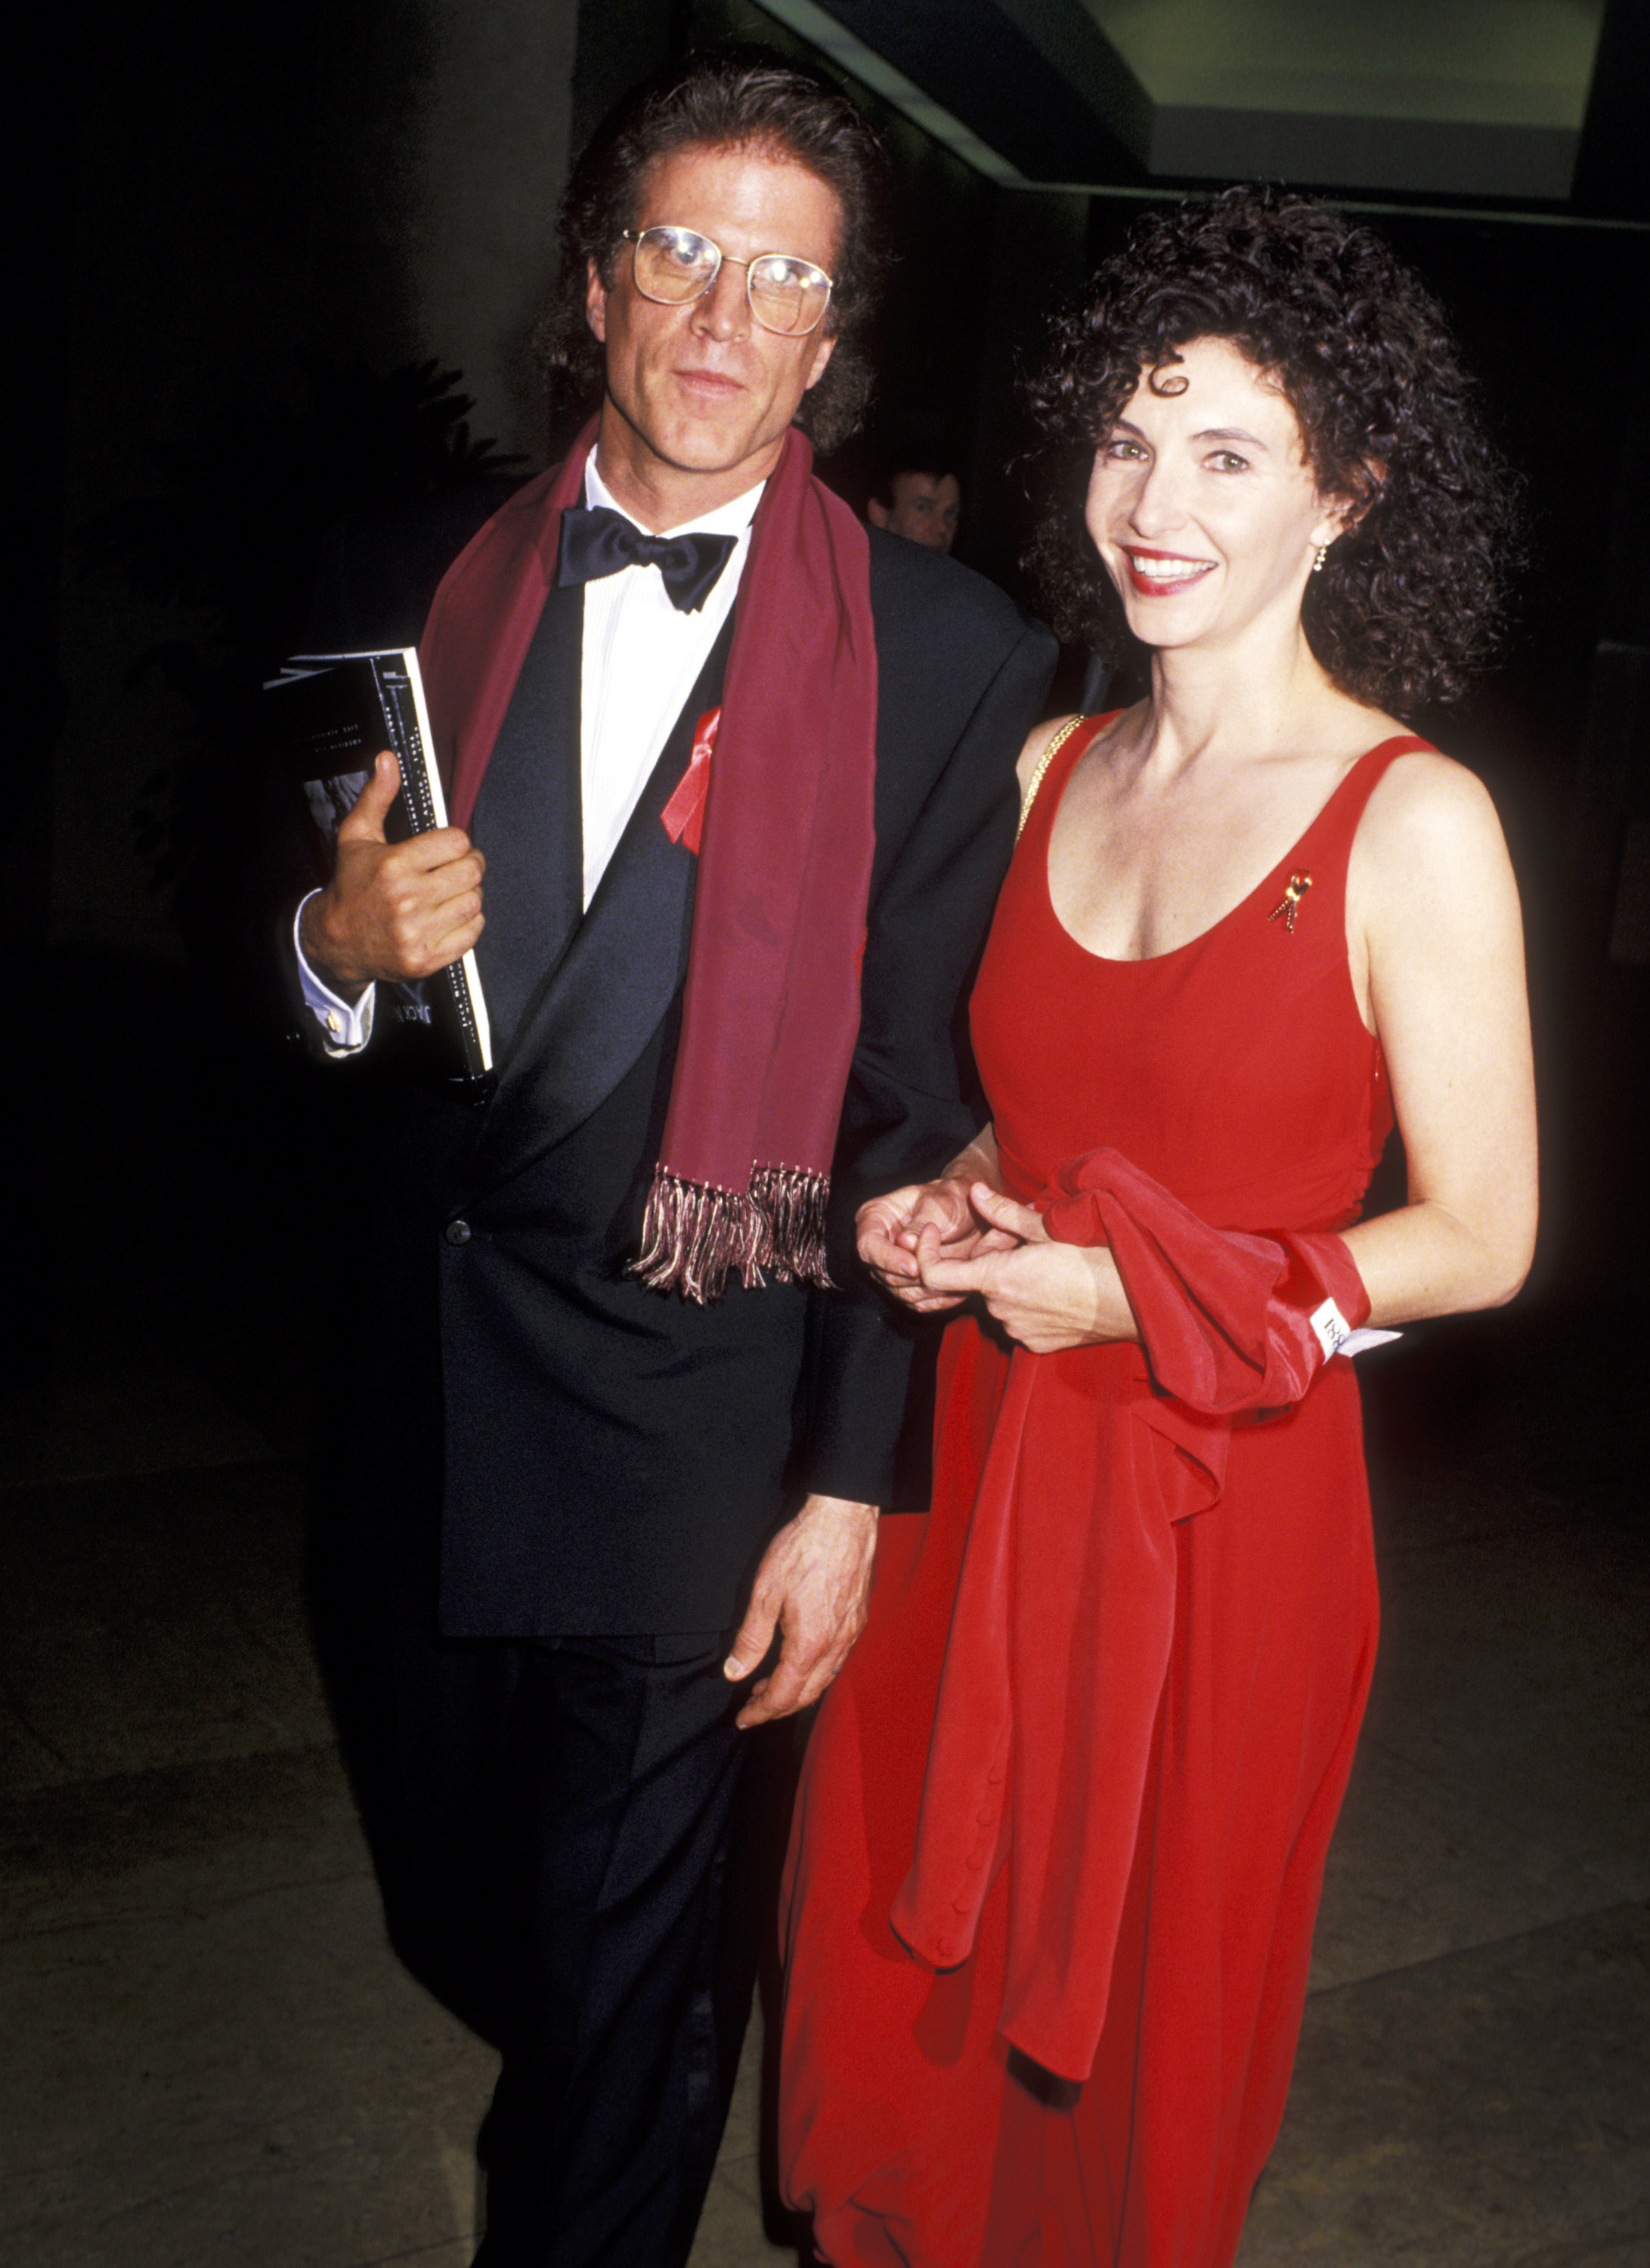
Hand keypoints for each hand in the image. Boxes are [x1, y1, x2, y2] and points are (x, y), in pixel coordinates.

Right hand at [300, 751, 485, 992]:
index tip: (447, 847)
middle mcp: (407, 899)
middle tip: (456, 867)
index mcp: (393, 865)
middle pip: (472, 871)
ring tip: (450, 891)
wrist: (336, 941)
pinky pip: (473, 932)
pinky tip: (449, 915)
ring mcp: (418, 932)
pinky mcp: (427, 958)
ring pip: (475, 901)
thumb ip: (377, 796)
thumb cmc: (351, 884)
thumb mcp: (357, 836)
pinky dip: (469, 922)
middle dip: (469, 864)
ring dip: (469, 893)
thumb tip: (388, 759)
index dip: (456, 841)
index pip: (457, 842)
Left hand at [723, 1493, 878, 1726]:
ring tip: (771, 1686)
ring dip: (798, 1691)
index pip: (784, 1695)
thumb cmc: (804, 1549)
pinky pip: (837, 1660)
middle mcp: (835, 1646)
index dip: (761, 1711)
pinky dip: (816, 1672)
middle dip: (778, 1708)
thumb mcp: (764, 1593)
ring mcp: (850, 1633)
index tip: (743, 1719)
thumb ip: (750, 1639)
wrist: (844, 1520)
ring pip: (825, 1679)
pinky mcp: (858, 1618)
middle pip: (807, 1695)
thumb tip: (734, 1672)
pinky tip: (801, 1660)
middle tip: (754, 1707)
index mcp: (810, 1645)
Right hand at [857, 1179, 1017, 1313]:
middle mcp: (878, 1244)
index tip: (914, 1266)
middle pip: (882, 1273)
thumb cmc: (953, 1200)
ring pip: (899, 1292)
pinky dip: (937, 1300)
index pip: (867, 1245)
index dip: (888, 1259)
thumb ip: (921, 1222)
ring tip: (955, 1276)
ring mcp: (891, 1267)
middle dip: (913, 1277)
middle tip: (944, 1270)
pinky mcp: (907, 1285)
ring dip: (928, 1289)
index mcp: (875, 1216)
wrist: (971, 1215)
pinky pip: (916, 1303)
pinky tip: (957, 1289)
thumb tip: (904, 1241)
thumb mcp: (941, 1203)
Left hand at [913, 1184, 1137, 1352]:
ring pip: (999, 1300)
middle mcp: (1000, 1311)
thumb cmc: (1095, 1259)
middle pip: (976, 1280)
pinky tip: (1055, 1287)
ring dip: (1010, 1280)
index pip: (935, 1274)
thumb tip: (975, 1191)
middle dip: (990, 1258)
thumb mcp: (1048, 1229)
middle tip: (1024, 1239)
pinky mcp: (1035, 1345)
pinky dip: (1027, 1302)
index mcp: (997, 1280)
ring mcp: (1017, 1332)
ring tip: (1045, 1262)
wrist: (1135, 1303)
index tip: (933, 1235)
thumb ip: (1004, 1213)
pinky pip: (1018, 1319)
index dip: (925, 1252)